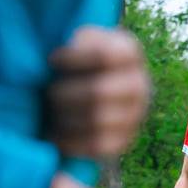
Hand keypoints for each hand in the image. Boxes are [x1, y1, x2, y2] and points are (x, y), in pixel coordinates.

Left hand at [45, 27, 149, 157]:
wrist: (99, 90)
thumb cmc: (80, 61)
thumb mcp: (81, 40)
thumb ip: (79, 40)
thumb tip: (71, 52)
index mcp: (130, 54)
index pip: (103, 57)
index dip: (72, 59)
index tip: (52, 60)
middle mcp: (140, 86)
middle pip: (98, 93)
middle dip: (64, 95)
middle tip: (47, 94)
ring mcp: (135, 117)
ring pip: (97, 121)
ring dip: (65, 119)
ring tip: (49, 114)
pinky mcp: (124, 143)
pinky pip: (96, 146)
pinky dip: (71, 142)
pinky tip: (55, 135)